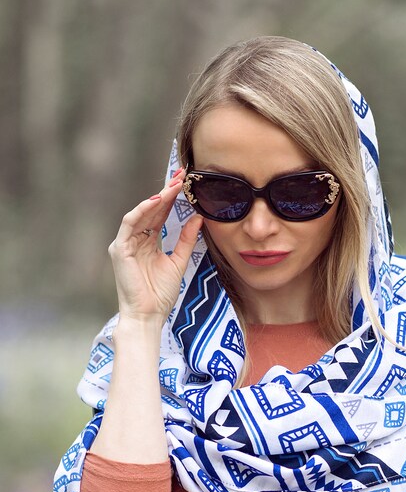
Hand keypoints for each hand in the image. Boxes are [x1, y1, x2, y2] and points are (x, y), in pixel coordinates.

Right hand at [108, 171, 202, 322]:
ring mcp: (126, 243)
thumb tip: (199, 218)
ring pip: (141, 213)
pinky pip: (129, 224)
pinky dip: (142, 211)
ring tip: (173, 186)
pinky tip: (156, 202)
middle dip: (166, 192)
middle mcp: (135, 239)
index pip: (160, 214)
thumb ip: (187, 240)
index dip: (172, 198)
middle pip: (151, 210)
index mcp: (148, 242)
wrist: (149, 315)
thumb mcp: (179, 261)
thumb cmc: (161, 294)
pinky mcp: (119, 249)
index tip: (187, 183)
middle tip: (182, 176)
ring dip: (157, 198)